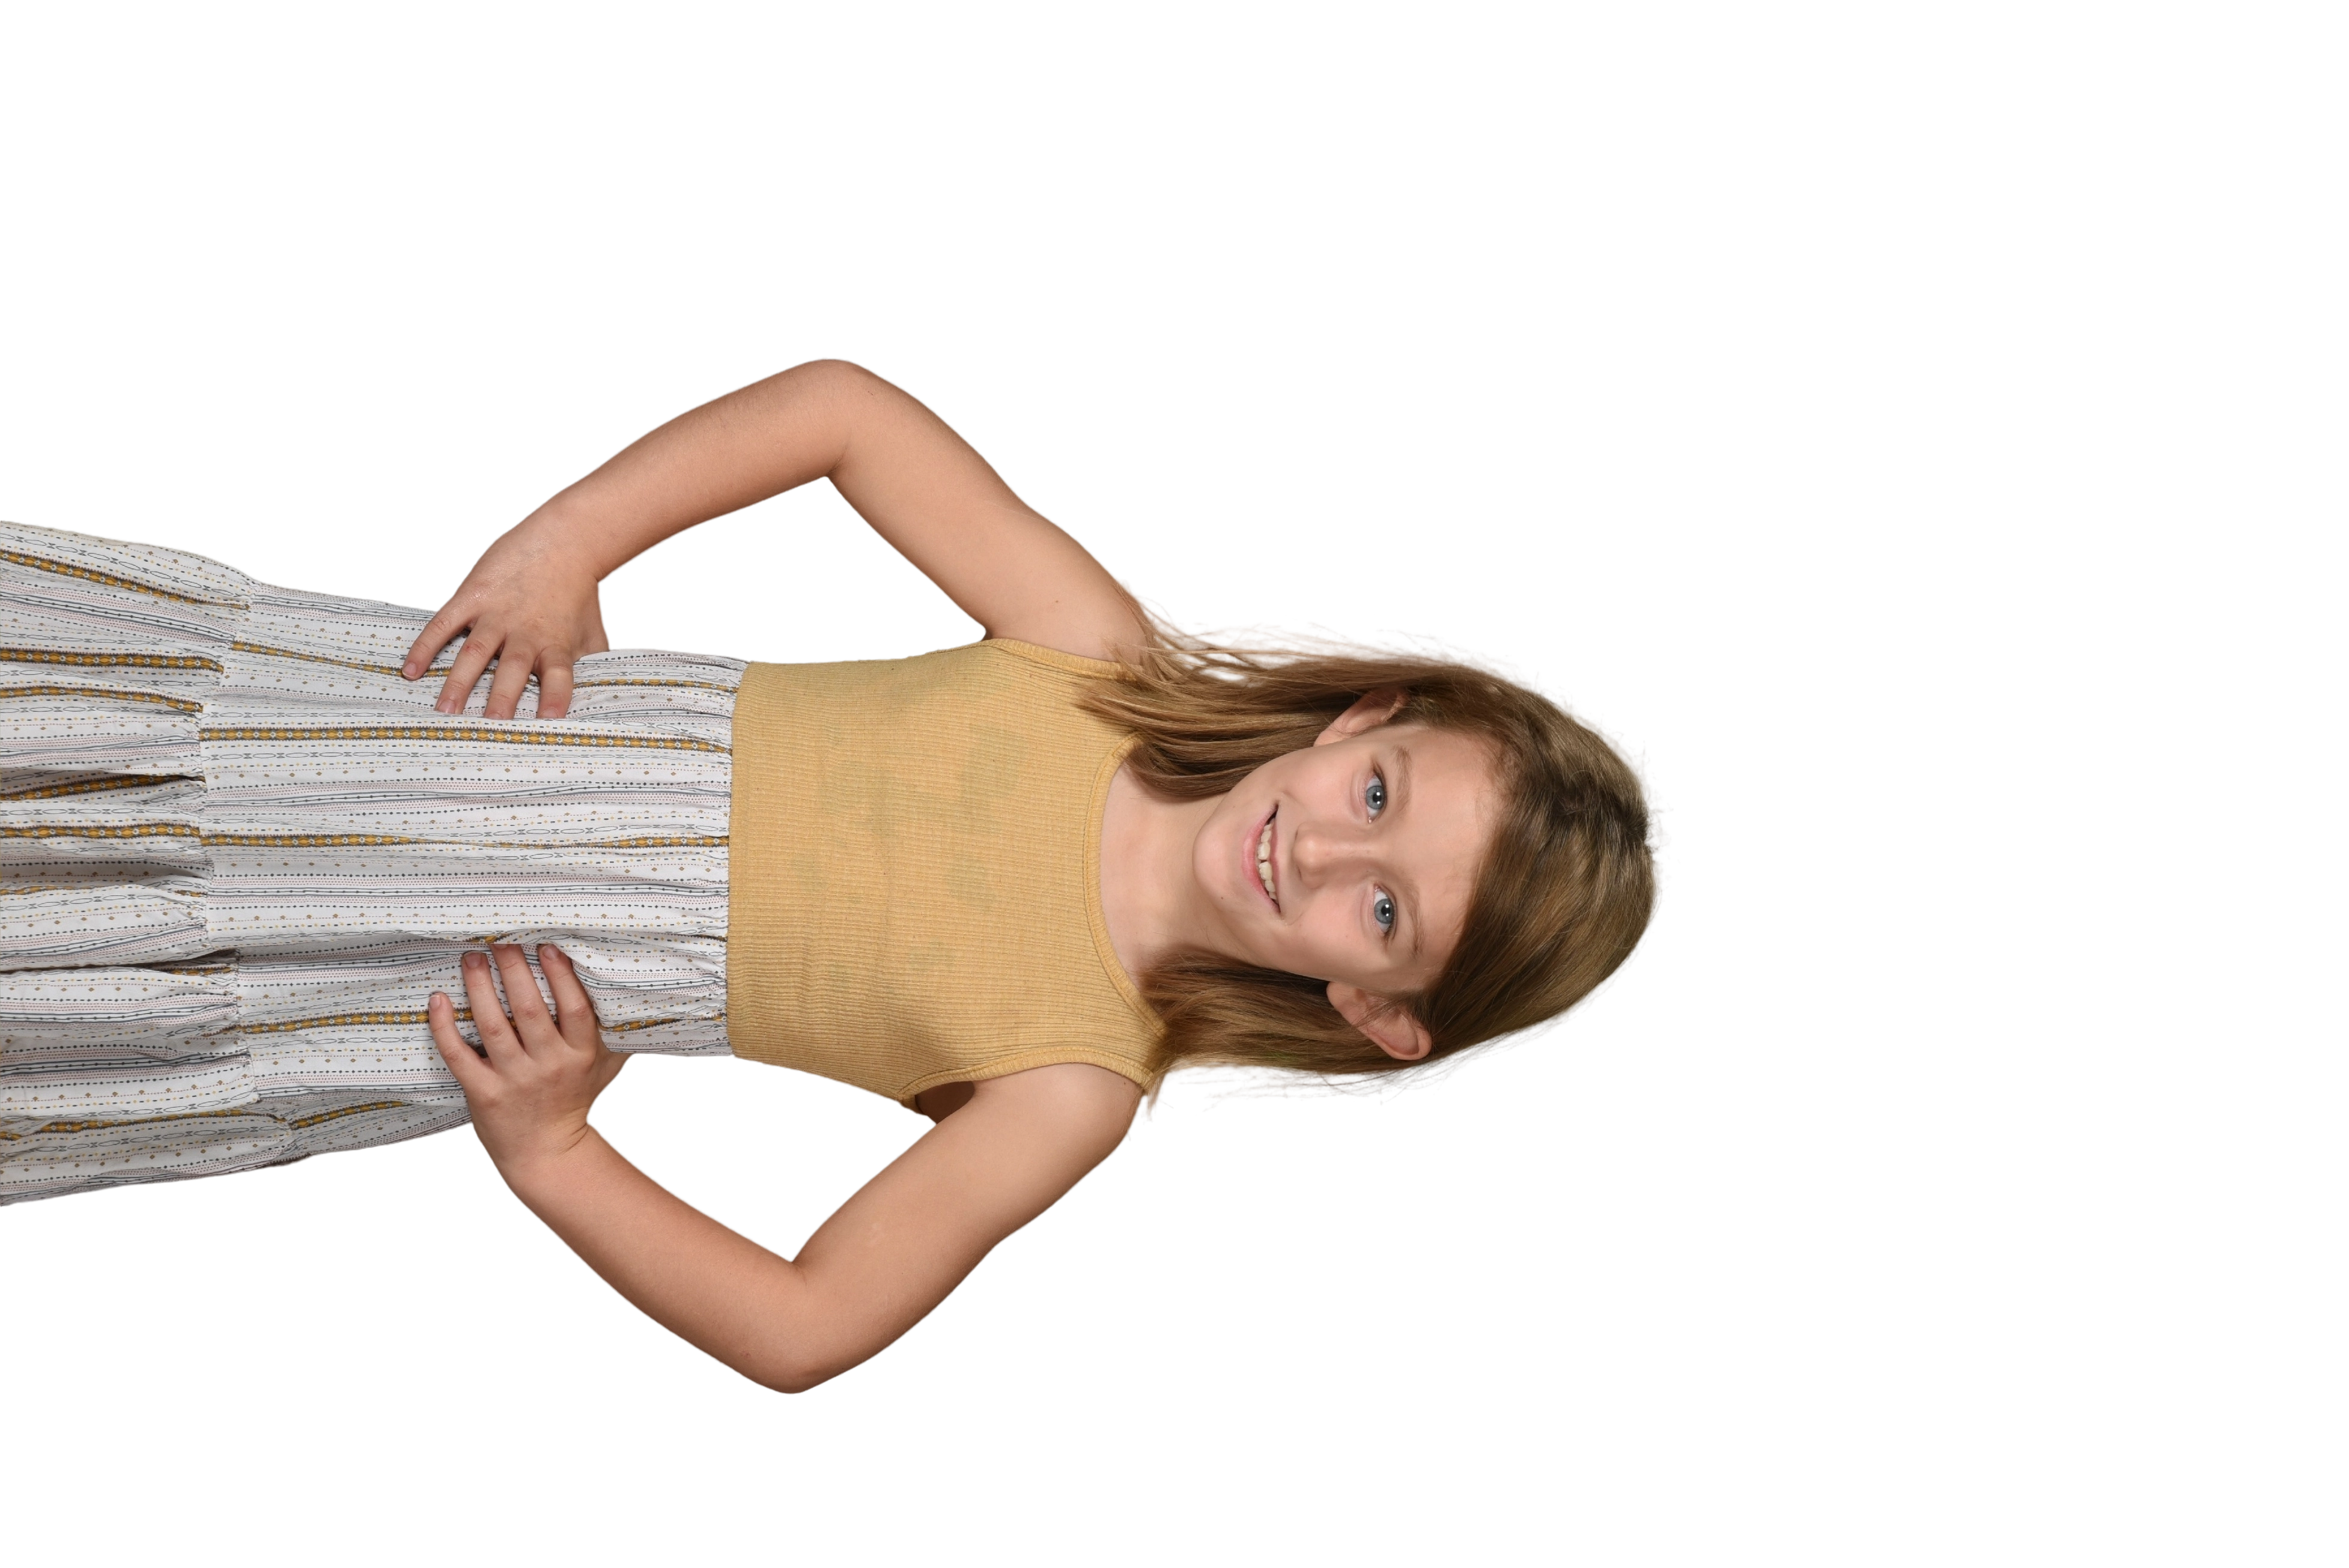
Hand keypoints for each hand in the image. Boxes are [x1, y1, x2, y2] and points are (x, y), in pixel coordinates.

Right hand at [402, 518, 612, 718]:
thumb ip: (591, 665)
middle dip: (500, 698)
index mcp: (556, 645)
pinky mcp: (473, 596)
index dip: (554, 698)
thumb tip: (597, 699)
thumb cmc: (579, 593)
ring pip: (475, 652)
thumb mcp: (592, 631)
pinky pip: (445, 624)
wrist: (566, 543)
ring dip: (459, 682)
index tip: (548, 721)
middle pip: (512, 670)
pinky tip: (411, 670)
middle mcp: (526, 633)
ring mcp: (496, 614)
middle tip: (488, 725)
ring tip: (445, 711)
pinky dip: (426, 646)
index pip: (558, 678)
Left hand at [427, 944, 628, 1176]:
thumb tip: (630, 989)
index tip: (547, 947)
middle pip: (529, 1010)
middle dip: (513, 970)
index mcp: (580, 1056)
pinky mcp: (483, 1094)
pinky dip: (444, 1027)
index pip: (574, 1009)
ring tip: (472, 958)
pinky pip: (459, 1055)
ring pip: (493, 1026)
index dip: (561, 976)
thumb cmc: (573, 1101)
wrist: (547, 1154)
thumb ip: (613, 1032)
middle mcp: (549, 1067)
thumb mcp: (603, 1067)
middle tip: (500, 941)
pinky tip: (438, 1000)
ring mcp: (514, 1081)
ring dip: (479, 987)